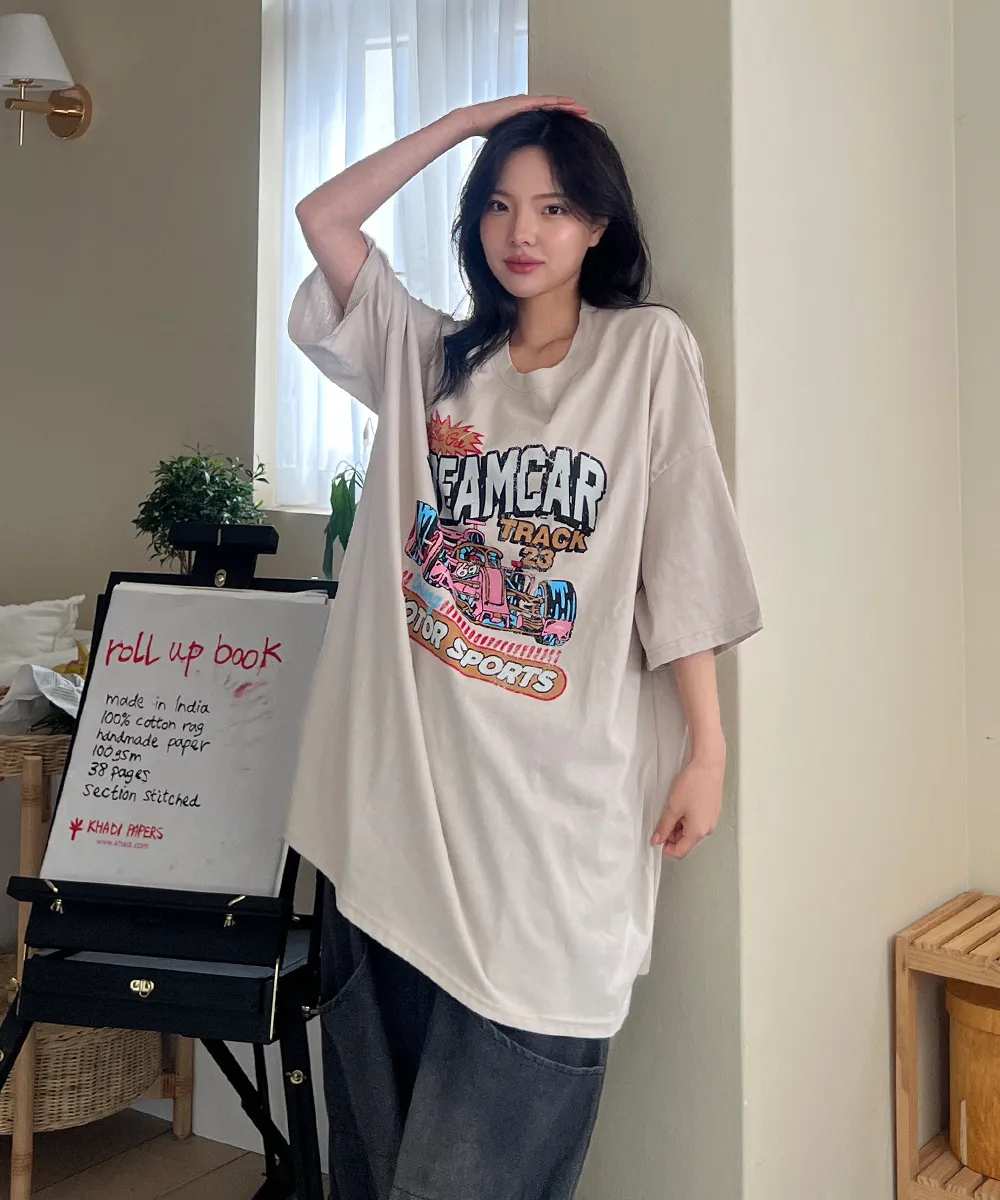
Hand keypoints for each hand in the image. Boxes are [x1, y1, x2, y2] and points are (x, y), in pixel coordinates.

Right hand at [457, 94, 588, 138]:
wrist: (474, 121)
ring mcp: (526, 103)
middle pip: (554, 110)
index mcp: (526, 118)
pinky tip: (570, 104)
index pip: (549, 119)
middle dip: (571, 113)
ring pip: (553, 105)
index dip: (563, 123)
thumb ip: (519, 147)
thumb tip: (527, 166)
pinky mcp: (523, 102)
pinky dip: (558, 103)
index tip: (577, 127)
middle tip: (587, 117)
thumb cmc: (488, 132)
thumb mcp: (510, 142)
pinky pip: (545, 102)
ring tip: (583, 110)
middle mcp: (528, 108)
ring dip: (568, 107)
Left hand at [651, 754, 725, 859]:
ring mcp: (711, 820)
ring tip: (673, 809)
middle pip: (685, 842)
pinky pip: (697, 822)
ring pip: (691, 831)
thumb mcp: (673, 807)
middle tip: (662, 820)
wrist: (708, 766)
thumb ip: (664, 826)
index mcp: (698, 832)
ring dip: (678, 826)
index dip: (666, 848)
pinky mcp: (712, 812)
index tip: (657, 839)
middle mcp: (707, 829)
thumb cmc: (694, 784)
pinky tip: (681, 805)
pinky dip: (686, 819)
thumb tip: (657, 840)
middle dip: (671, 835)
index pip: (680, 851)